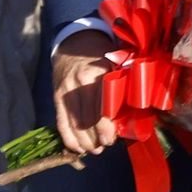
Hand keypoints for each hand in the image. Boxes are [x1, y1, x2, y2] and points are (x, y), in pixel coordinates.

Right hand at [50, 30, 120, 153]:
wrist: (74, 42)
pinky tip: (76, 148)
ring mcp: (66, 91)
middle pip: (87, 119)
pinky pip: (61, 121)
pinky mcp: (56, 96)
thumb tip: (134, 111)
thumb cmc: (102, 53)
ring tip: (94, 150)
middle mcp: (81, 83)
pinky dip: (68, 138)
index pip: (102, 107)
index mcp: (101, 74)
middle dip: (96, 138)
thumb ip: (124, 82)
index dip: (106, 128)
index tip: (112, 139)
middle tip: (105, 146)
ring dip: (84, 141)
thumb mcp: (117, 61)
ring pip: (74, 124)